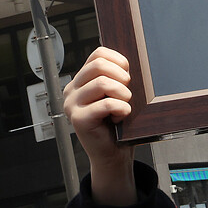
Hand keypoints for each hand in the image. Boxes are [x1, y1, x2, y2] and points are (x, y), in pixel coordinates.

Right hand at [64, 48, 134, 205]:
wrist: (114, 153)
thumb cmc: (119, 124)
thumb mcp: (118, 94)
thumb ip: (118, 77)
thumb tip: (134, 60)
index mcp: (81, 80)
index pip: (98, 54)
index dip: (119, 61)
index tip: (128, 77)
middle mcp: (72, 90)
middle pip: (99, 65)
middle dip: (122, 77)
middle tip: (127, 94)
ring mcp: (72, 104)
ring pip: (103, 83)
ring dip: (123, 95)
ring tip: (124, 107)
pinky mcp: (78, 119)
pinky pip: (107, 104)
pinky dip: (122, 109)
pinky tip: (120, 118)